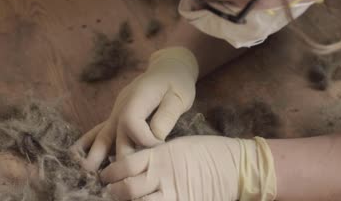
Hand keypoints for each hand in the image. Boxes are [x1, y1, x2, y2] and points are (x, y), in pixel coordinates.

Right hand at [74, 47, 198, 170]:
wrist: (168, 66)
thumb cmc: (176, 81)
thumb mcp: (179, 97)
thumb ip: (166, 117)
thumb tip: (155, 139)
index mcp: (139, 97)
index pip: (132, 122)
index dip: (143, 139)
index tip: (159, 146)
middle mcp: (122, 105)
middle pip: (116, 134)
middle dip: (120, 157)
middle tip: (125, 178)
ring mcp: (116, 110)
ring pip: (103, 133)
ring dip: (95, 153)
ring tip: (87, 170)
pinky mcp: (116, 115)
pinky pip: (101, 130)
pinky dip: (90, 142)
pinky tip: (78, 154)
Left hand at [100, 136, 276, 200]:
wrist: (235, 167)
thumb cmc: (207, 150)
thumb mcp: (176, 145)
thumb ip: (154, 155)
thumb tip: (135, 163)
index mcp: (159, 156)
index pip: (123, 166)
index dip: (109, 172)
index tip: (105, 175)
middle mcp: (162, 176)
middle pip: (126, 189)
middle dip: (113, 192)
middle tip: (109, 192)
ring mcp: (173, 195)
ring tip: (123, 199)